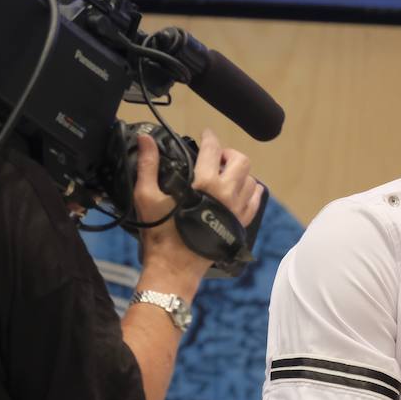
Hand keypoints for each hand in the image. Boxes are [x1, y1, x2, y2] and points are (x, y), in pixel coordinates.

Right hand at [135, 129, 263, 288]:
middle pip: (241, 161)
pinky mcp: (241, 224)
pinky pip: (255, 202)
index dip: (210, 137)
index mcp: (205, 184)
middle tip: (216, 156)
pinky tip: (241, 189)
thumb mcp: (147, 194)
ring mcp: (237, 210)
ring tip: (226, 173)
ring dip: (240, 172)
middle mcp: (227, 194)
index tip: (206, 134)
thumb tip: (145, 139)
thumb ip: (147, 164)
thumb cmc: (160, 232)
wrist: (175, 265)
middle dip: (229, 153)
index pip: (213, 149)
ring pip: (251, 180)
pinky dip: (251, 191)